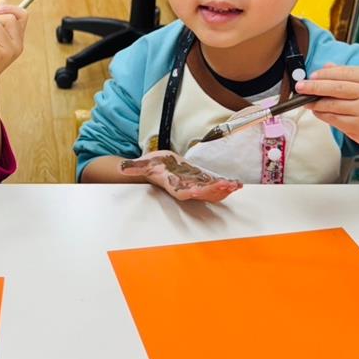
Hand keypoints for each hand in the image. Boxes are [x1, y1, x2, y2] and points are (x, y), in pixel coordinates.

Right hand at [120, 150, 241, 202]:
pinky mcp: (202, 181)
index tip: (202, 190)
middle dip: (214, 190)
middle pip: (201, 193)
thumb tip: (122, 168)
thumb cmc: (152, 166)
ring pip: (210, 192)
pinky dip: (225, 187)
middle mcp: (186, 189)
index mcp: (173, 186)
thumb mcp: (141, 164)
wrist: (159, 168)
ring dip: (223, 190)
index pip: (183, 192)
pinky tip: (236, 184)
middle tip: (227, 186)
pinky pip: (215, 187)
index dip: (193, 192)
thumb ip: (132, 167)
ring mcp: (195, 186)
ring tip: (235, 186)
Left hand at [295, 63, 358, 147]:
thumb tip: (326, 67)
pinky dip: (322, 114)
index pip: (345, 72)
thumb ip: (348, 75)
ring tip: (306, 101)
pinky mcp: (358, 126)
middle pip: (337, 88)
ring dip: (315, 103)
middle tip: (301, 86)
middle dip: (315, 87)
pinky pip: (334, 119)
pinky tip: (317, 111)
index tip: (312, 75)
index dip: (325, 74)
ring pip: (332, 105)